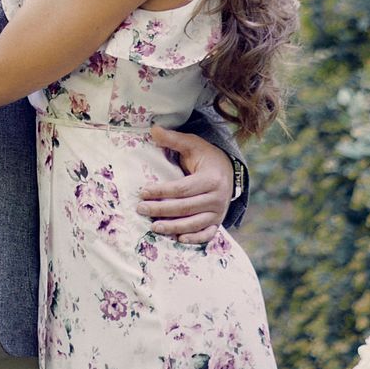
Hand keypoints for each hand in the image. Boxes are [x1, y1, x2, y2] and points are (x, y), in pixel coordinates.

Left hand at [137, 126, 233, 242]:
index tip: (143, 192)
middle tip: (141, 209)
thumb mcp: (192, 144)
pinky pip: (207, 234)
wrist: (228, 170)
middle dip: (161, 210)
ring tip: (154, 227)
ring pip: (195, 224)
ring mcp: (219, 212)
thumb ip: (173, 139)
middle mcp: (218, 197)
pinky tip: (178, 238)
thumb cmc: (206, 157)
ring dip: (174, 227)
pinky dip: (194, 239)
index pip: (182, 188)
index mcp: (211, 178)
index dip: (161, 191)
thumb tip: (153, 129)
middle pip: (185, 207)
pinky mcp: (218, 222)